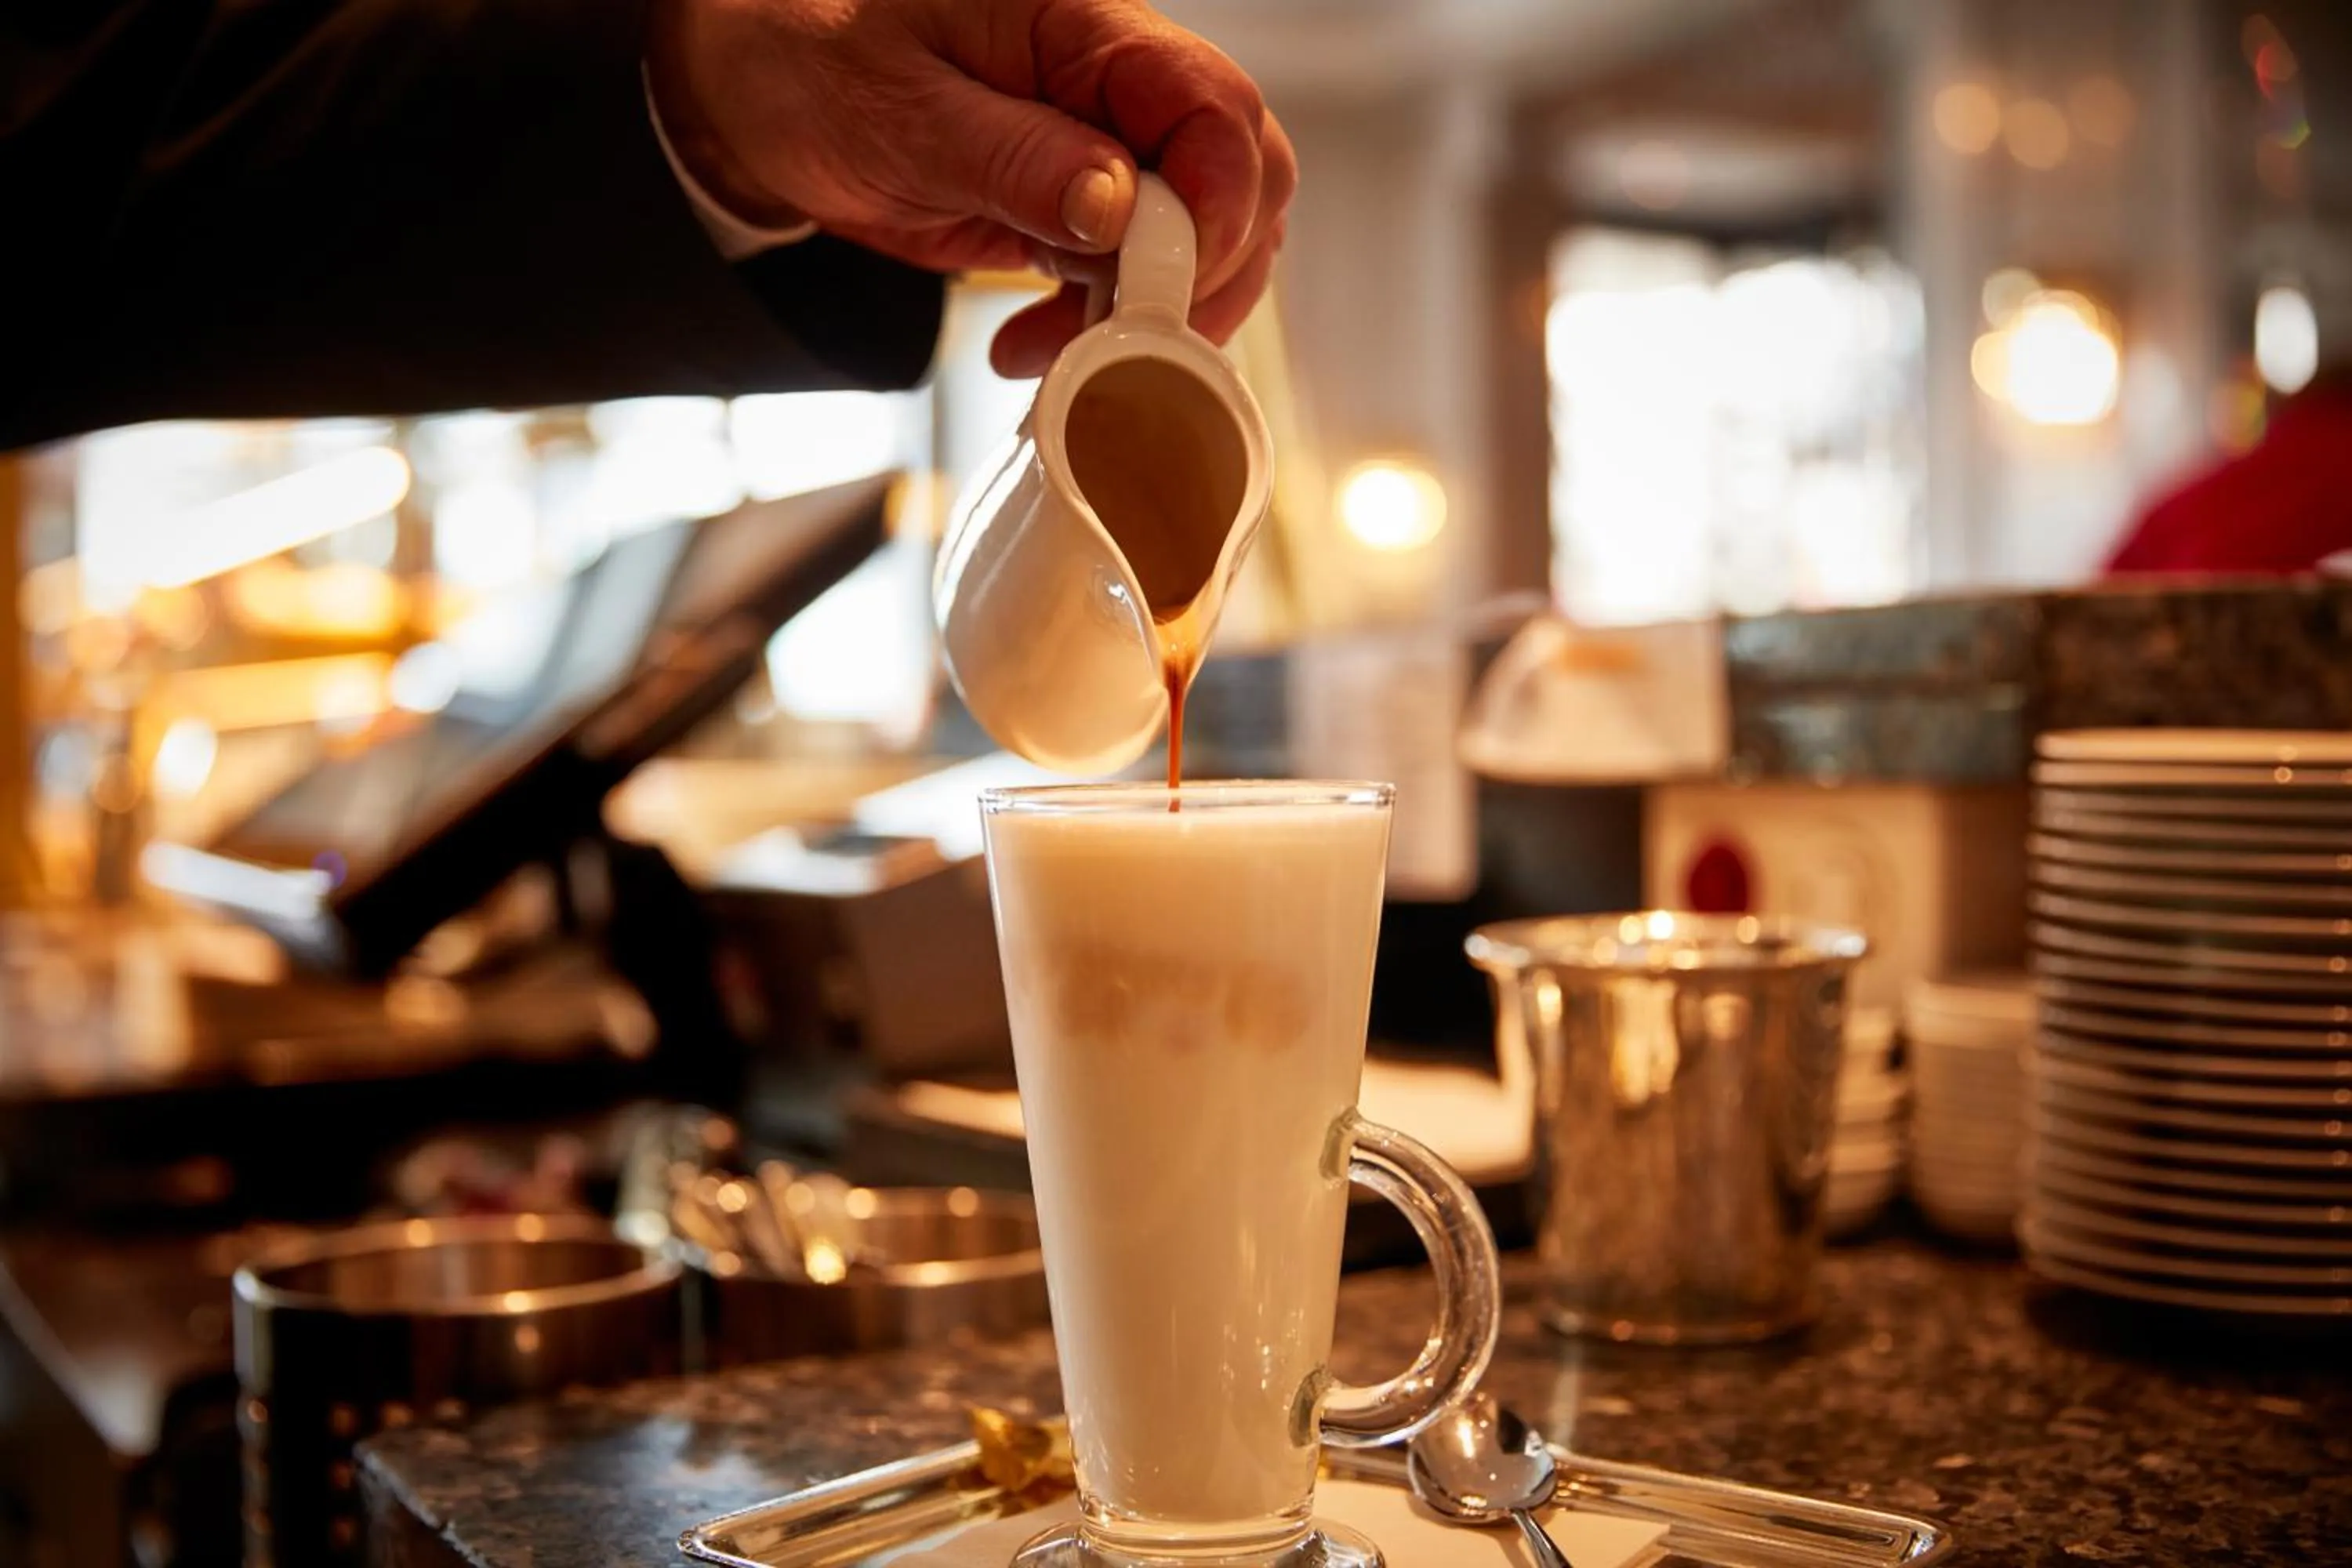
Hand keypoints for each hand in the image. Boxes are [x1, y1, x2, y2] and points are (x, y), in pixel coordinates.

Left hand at [645, 0, 1295, 375]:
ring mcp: (1104, 148)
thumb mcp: (901, 111)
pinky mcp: (1078, 206)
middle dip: (1206, 275)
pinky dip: (1106, 327)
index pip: (1216, 108)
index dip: (1218, 206)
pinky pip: (1137, 272)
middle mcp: (1113, 85)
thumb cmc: (811, 61)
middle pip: (1243, 176)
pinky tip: (1039, 349)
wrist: (752, 86)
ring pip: (1205, 236)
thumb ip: (1016, 156)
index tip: (1162, 286)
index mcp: (1084, 26)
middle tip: (1125, 342)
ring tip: (1062, 357)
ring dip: (1153, 316)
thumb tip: (1122, 205)